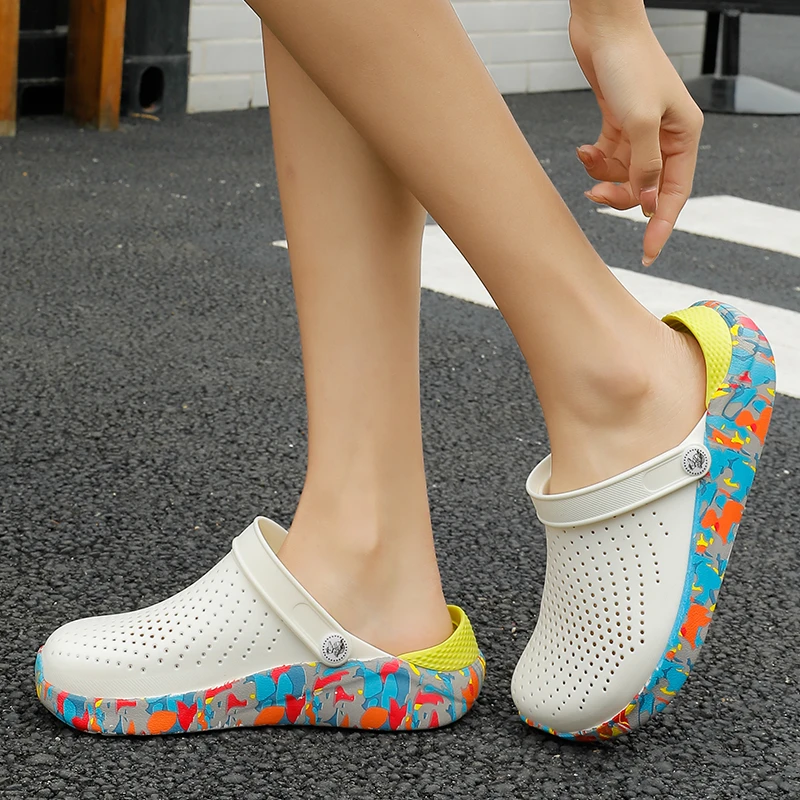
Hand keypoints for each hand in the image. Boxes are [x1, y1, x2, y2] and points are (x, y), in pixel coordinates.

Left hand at [569, 9, 703, 265]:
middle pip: (645, 189)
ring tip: (587, 163)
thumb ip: (644, 166)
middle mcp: (666, 136)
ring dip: (604, 178)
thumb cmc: (629, 66)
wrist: (604, 29)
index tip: (648, 255)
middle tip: (595, 198)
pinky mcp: (618, 124)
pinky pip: (608, 159)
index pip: (675, 194)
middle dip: (620, 197)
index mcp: (684, 136)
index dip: (662, 227)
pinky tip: (583, 151)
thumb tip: (646, 202)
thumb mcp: (640, 122)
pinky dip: (594, 160)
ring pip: (624, 176)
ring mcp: (641, 131)